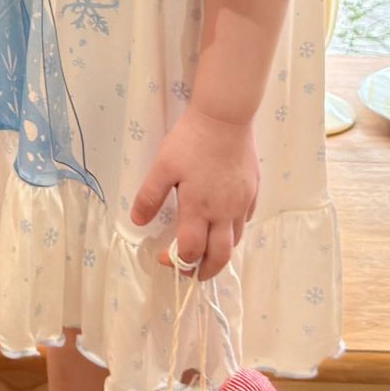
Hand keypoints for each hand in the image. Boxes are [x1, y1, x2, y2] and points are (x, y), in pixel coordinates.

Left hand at [130, 108, 259, 282]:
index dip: (176, 261)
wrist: (225, 117)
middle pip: (219, 257)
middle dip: (205, 272)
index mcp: (199, 209)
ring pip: (235, 241)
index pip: (190, 250)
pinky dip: (233, 231)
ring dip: (220, 252)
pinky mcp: (252, 192)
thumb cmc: (191, 141)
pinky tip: (223, 223)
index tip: (163, 258)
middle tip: (192, 273)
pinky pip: (244, 221)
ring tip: (206, 252)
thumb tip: (137, 222)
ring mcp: (241, 203)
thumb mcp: (163, 166)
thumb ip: (150, 196)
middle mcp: (224, 212)